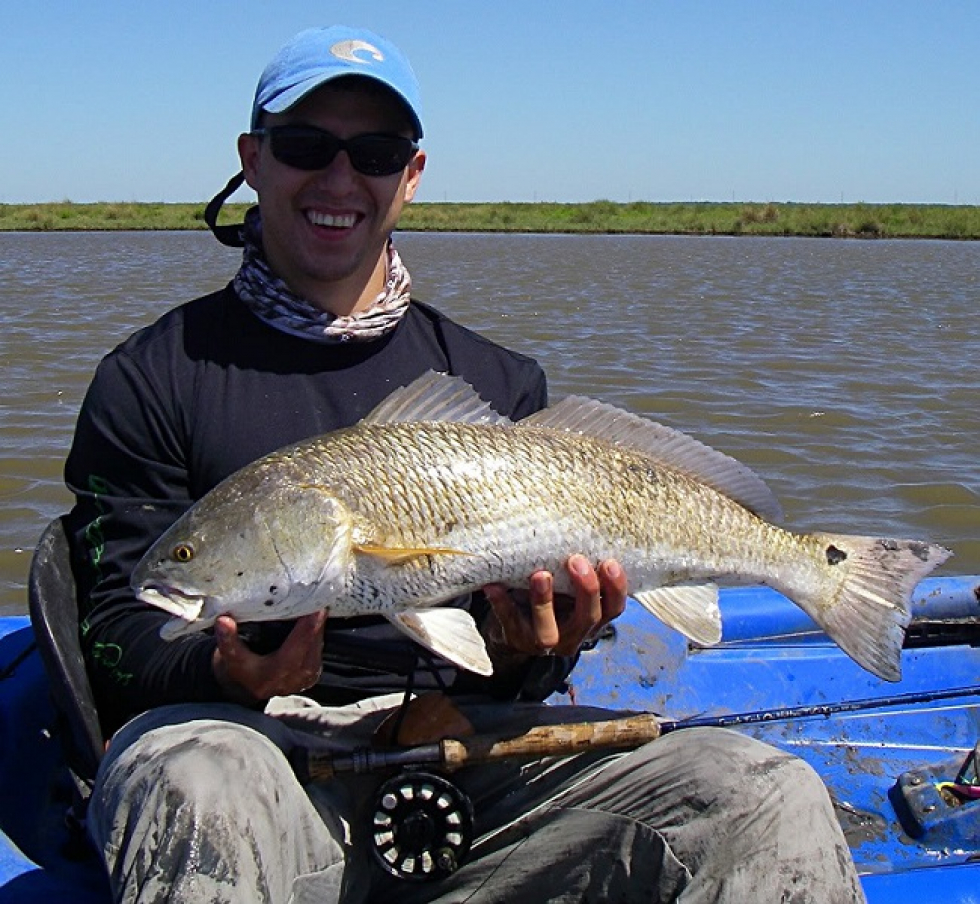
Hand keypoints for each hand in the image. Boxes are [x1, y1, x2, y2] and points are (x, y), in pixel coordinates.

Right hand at [212, 610, 326, 702]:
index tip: (314, 606)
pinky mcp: (313, 673)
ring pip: (319, 644)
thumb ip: (227, 640)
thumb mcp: (230, 657)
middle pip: (313, 642)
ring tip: (317, 601)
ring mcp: (306, 678)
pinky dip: (317, 631)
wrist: (245, 689)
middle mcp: (295, 678)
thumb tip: (223, 621)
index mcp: (275, 675)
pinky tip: (315, 616)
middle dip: (316, 619)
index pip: (297, 646)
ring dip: (318, 624)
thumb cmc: (239, 670)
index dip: (308, 625)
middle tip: (319, 595)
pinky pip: (319, 647)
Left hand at [483, 555, 627, 657]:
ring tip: (540, 575)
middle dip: (585, 590)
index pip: (613, 609)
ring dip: (545, 602)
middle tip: (575, 560)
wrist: (518, 629)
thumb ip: (578, 569)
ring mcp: (545, 642)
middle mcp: (573, 636)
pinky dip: (502, 604)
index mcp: (592, 620)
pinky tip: (494, 585)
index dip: (616, 588)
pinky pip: (509, 622)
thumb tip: (579, 519)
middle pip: (588, 619)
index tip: (609, 561)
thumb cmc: (551, 598)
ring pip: (549, 632)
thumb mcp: (570, 588)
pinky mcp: (516, 639)